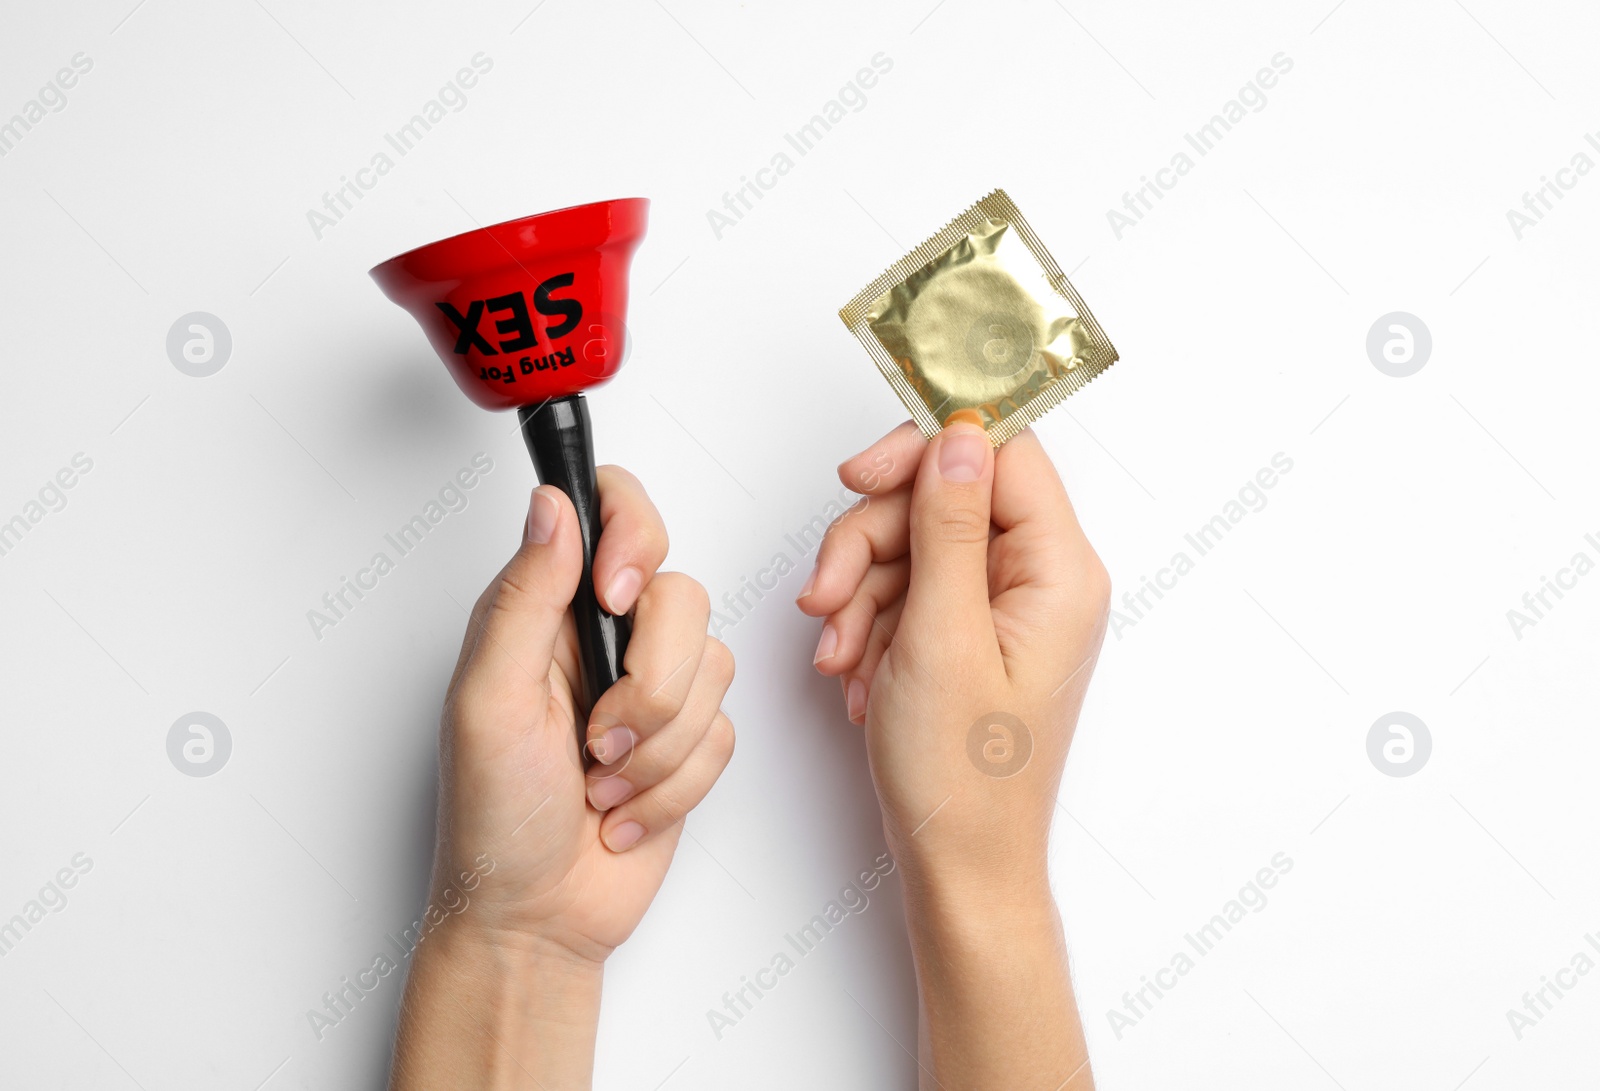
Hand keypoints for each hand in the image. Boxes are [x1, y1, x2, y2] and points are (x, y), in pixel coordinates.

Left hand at [391, 468, 735, 1089]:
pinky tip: (622, 812)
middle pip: (683, 598)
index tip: (613, 598)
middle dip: (649, 686)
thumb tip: (554, 502)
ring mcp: (653, 688)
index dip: (635, 537)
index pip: (614, 511)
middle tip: (594, 739)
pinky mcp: (689, 741)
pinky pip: (725, 732)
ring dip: (656, 748)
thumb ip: (523, 595)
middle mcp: (605, 637)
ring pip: (714, 668)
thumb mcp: (487, 700)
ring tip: (601, 785)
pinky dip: (673, 785)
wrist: (534, 918)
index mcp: (547, 609)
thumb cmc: (493, 816)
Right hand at [798, 415, 1108, 892]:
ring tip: (838, 655)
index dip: (923, 450)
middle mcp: (1041, 580)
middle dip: (870, 541)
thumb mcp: (941, 637)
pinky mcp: (969, 633)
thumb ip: (949, 529)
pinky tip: (853, 672)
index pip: (1001, 453)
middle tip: (825, 595)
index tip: (859, 475)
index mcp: (1059, 572)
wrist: (959, 867)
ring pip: (913, 544)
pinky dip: (868, 622)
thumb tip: (957, 439)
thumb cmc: (964, 778)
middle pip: (942, 498)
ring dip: (858, 591)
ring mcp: (1003, 608)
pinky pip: (907, 590)